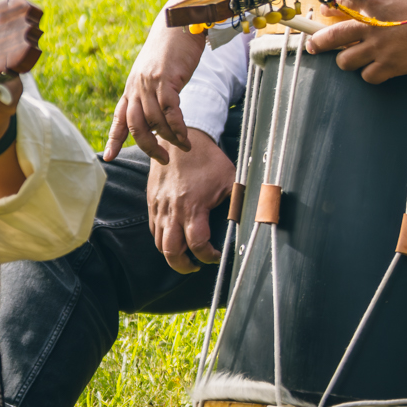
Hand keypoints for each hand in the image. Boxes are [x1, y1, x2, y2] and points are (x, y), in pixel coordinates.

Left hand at [105, 15, 207, 161]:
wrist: (178, 20)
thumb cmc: (172, 46)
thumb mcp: (156, 70)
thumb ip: (153, 90)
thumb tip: (160, 114)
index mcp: (132, 86)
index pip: (120, 117)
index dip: (114, 138)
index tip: (109, 157)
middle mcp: (136, 86)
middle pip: (136, 126)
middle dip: (149, 147)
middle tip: (163, 159)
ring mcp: (150, 83)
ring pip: (156, 121)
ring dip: (170, 138)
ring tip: (183, 145)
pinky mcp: (166, 79)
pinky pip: (170, 111)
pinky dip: (177, 127)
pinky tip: (184, 136)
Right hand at [148, 128, 233, 273]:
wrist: (177, 140)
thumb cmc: (207, 159)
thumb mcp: (230, 177)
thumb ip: (239, 200)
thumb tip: (255, 215)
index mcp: (193, 206)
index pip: (197, 244)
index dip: (208, 256)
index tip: (217, 256)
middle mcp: (172, 211)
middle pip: (171, 252)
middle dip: (184, 266)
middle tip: (197, 266)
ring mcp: (159, 208)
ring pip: (159, 243)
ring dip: (171, 255)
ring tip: (186, 257)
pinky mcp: (151, 203)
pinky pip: (153, 229)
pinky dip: (162, 240)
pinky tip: (175, 240)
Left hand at [308, 0, 406, 82]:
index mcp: (370, 4)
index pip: (341, 6)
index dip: (331, 8)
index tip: (325, 11)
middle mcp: (368, 28)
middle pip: (331, 38)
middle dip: (318, 43)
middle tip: (313, 45)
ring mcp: (377, 49)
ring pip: (346, 61)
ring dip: (347, 60)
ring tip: (349, 58)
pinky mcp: (389, 66)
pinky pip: (368, 76)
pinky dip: (369, 74)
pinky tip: (372, 70)